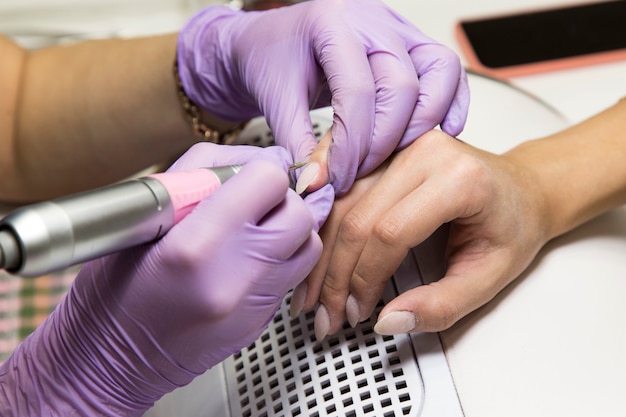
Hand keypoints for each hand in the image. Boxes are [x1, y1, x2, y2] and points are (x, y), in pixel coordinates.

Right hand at [0, 143, 333, 415]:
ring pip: (308, 245)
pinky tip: (248, 258)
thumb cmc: (117, 286)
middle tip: (255, 202)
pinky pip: (294, 275)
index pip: (269, 181)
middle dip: (283, 199)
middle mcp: (233, 278)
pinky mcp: (261, 324)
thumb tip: (263, 157)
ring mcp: (252, 307)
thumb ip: (208, 171)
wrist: (113, 359)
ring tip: (254, 230)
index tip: (248, 176)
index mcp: (196, 245)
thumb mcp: (148, 212)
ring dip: (289, 229)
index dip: (261, 170)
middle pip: (300, 213)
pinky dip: (281, 257)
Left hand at [177, 0, 468, 194]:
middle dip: (383, 142)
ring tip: (396, 157)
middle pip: (402, 86)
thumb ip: (297, 143)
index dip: (351, 145)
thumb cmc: (271, 61)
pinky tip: (443, 132)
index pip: (357, 92)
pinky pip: (447, 69)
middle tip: (359, 174)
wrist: (271, 42)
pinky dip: (450, 102)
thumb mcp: (275, 99)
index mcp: (332, 24)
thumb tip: (318, 185)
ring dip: (424, 123)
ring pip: (439, 71)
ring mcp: (398, 28)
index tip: (337, 179)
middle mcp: (372, 19)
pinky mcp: (412, 43)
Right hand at [291, 130, 550, 338]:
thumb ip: (442, 305)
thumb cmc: (511, 225)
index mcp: (459, 178)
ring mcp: (400, 145)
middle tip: (325, 315)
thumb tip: (388, 322)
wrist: (521, 188)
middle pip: (356, 215)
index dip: (364, 279)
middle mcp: (424, 151)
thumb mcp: (491, 277)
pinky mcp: (384, 150)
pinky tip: (306, 240)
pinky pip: (339, 182)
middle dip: (334, 273)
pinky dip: (319, 215)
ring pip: (340, 199)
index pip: (390, 232)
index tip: (357, 312)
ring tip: (311, 292)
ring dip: (320, 251)